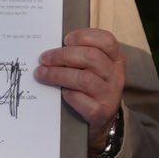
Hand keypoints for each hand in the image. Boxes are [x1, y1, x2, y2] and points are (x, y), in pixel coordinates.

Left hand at [35, 27, 124, 148]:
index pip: (106, 40)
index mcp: (115, 59)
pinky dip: (67, 94)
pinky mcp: (100, 112)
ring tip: (41, 74)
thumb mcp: (93, 69)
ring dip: (58, 74)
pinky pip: (81, 99)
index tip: (65, 40)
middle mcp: (116, 75)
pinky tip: (59, 92)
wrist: (101, 121)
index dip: (84, 36)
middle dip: (63, 55)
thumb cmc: (91, 88)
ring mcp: (110, 95)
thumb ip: (80, 56)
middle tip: (44, 58)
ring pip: (84, 79)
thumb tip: (51, 48)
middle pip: (91, 57)